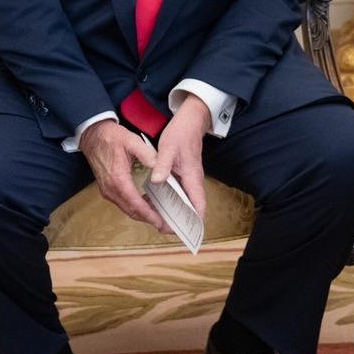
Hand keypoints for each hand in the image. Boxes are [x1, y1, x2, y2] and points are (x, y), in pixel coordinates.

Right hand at [81, 119, 162, 230]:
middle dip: (148, 218)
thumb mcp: (131, 141)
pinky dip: (135, 207)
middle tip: (165, 222)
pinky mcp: (107, 189)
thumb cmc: (111, 137)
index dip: (149, 215)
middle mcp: (111, 189)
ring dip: (142, 213)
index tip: (160, 222)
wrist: (93, 136)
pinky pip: (122, 203)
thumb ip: (148, 155)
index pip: (135, 204)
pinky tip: (146, 203)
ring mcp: (107, 191)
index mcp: (118, 180)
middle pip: (131, 211)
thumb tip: (161, 168)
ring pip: (126, 209)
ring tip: (159, 213)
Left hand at [148, 95, 210, 222]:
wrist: (190, 121)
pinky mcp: (184, 176)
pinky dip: (170, 200)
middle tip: (162, 228)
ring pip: (185, 202)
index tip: (182, 232)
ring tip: (156, 218)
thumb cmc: (181, 134)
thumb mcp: (168, 148)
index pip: (198, 205)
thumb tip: (157, 181)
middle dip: (180, 221)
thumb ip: (162, 165)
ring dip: (174, 212)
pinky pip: (179, 193)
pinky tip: (155, 201)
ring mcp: (189, 180)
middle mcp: (193, 182)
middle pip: (192, 208)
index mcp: (192, 177)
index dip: (193, 221)